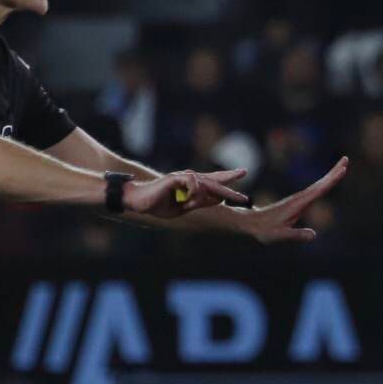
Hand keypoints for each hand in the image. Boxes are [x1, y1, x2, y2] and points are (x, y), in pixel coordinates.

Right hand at [122, 167, 249, 217]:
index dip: (228, 179)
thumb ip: (199, 203)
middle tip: (245, 181)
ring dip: (204, 198)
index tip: (243, 175)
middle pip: (215, 180)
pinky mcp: (176, 178)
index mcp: (191, 186)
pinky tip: (185, 200)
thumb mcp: (183, 208)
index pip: (213, 181)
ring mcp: (183, 177)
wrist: (137, 201)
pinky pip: (194, 186)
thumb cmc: (157, 204)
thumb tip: (218, 200)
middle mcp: (189, 178)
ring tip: (193, 205)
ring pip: (206, 185)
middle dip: (231, 182)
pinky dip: (193, 195)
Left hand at [236, 158, 349, 243]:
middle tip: (346, 159)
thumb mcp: (280, 235)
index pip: (319, 190)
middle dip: (334, 171)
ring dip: (330, 176)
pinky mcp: (297, 202)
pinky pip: (314, 191)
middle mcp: (299, 198)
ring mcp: (298, 199)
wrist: (250, 224)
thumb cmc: (263, 231)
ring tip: (342, 168)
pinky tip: (326, 184)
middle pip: (321, 183)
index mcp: (298, 204)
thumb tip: (314, 235)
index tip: (342, 170)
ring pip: (318, 185)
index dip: (331, 180)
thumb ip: (296, 235)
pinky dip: (323, 184)